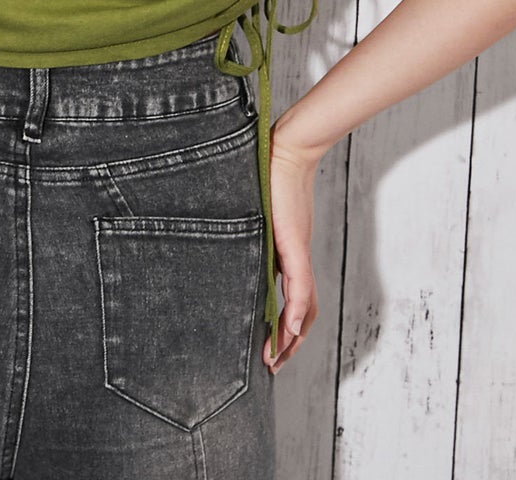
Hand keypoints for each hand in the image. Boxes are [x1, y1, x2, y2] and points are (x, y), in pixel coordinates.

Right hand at [262, 121, 319, 372]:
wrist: (288, 149)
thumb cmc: (267, 173)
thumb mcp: (252, 209)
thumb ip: (244, 226)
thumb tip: (210, 230)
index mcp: (287, 254)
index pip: (294, 301)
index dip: (287, 328)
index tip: (271, 350)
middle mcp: (296, 258)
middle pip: (303, 313)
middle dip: (290, 343)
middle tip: (273, 365)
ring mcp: (297, 252)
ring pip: (304, 307)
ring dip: (293, 336)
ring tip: (277, 356)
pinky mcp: (294, 244)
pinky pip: (299, 285)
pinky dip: (297, 309)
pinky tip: (290, 327)